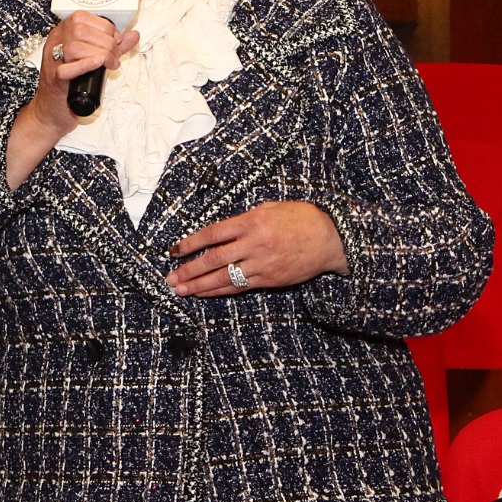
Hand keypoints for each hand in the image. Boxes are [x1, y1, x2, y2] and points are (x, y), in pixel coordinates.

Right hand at [6, 11, 140, 188]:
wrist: (53, 111)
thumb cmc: (73, 84)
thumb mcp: (94, 60)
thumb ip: (112, 46)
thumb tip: (133, 35)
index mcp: (62, 34)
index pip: (81, 17)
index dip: (104, 26)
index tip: (116, 40)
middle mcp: (54, 44)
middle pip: (79, 30)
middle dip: (105, 42)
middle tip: (115, 57)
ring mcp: (53, 62)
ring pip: (74, 47)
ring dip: (100, 54)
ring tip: (111, 65)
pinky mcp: (54, 80)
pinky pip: (65, 69)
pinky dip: (84, 64)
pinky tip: (98, 64)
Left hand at [166, 201, 348, 297]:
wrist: (331, 239)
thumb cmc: (302, 219)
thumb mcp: (272, 208)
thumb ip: (247, 218)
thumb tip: (224, 230)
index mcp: (252, 221)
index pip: (213, 234)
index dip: (190, 243)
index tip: (174, 250)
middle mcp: (254, 243)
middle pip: (213, 259)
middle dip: (188, 270)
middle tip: (170, 277)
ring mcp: (261, 264)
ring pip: (223, 277)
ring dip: (198, 285)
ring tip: (180, 290)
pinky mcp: (269, 279)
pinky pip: (239, 286)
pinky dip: (219, 290)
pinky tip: (205, 292)